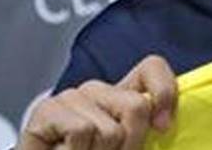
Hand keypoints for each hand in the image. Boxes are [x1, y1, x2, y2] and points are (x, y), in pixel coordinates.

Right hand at [18, 55, 176, 149]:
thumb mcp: (125, 146)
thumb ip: (142, 130)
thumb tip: (163, 124)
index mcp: (120, 97)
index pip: (151, 68)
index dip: (164, 92)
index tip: (162, 127)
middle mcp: (96, 91)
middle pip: (137, 106)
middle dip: (130, 144)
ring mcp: (71, 97)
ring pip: (109, 130)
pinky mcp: (47, 109)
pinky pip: (81, 130)